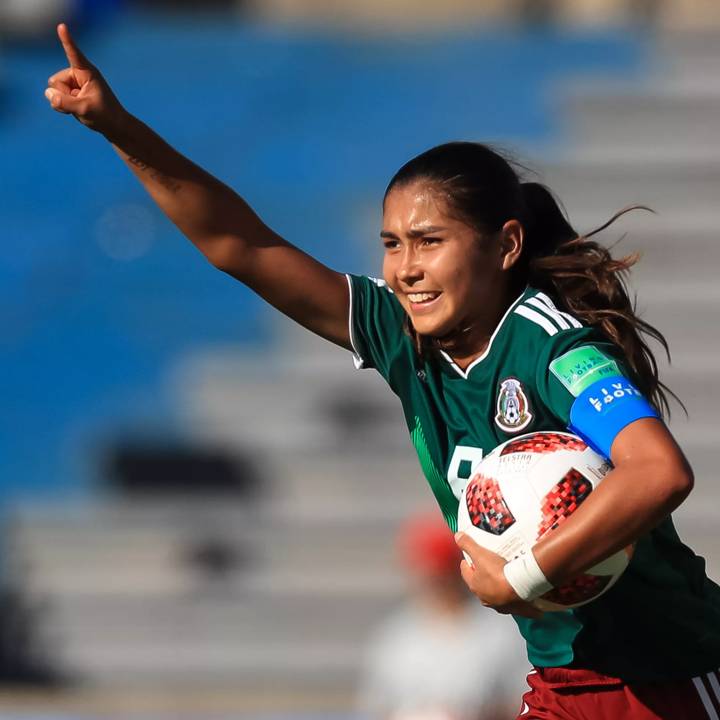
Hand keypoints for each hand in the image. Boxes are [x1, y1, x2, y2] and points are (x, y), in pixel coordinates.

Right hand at [45, 23, 127, 137]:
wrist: (113, 125)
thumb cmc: (105, 115)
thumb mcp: (84, 109)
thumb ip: (65, 102)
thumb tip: (49, 94)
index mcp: (87, 72)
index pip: (74, 54)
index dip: (67, 40)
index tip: (62, 27)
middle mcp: (78, 74)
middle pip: (55, 81)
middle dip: (62, 95)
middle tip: (81, 104)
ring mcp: (73, 82)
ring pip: (53, 90)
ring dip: (62, 101)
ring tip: (80, 106)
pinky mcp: (70, 91)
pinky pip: (55, 97)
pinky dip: (61, 105)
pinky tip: (75, 108)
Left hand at [455, 532, 543, 619]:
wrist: (521, 587)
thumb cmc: (498, 574)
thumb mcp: (480, 554)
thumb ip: (468, 545)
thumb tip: (458, 537)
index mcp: (475, 586)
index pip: (466, 573)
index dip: (467, 563)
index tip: (468, 557)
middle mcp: (486, 598)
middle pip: (482, 583)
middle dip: (484, 574)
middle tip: (488, 563)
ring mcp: (501, 604)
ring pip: (497, 593)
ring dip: (499, 585)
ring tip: (505, 573)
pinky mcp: (516, 607)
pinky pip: (514, 601)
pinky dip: (515, 595)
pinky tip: (520, 587)